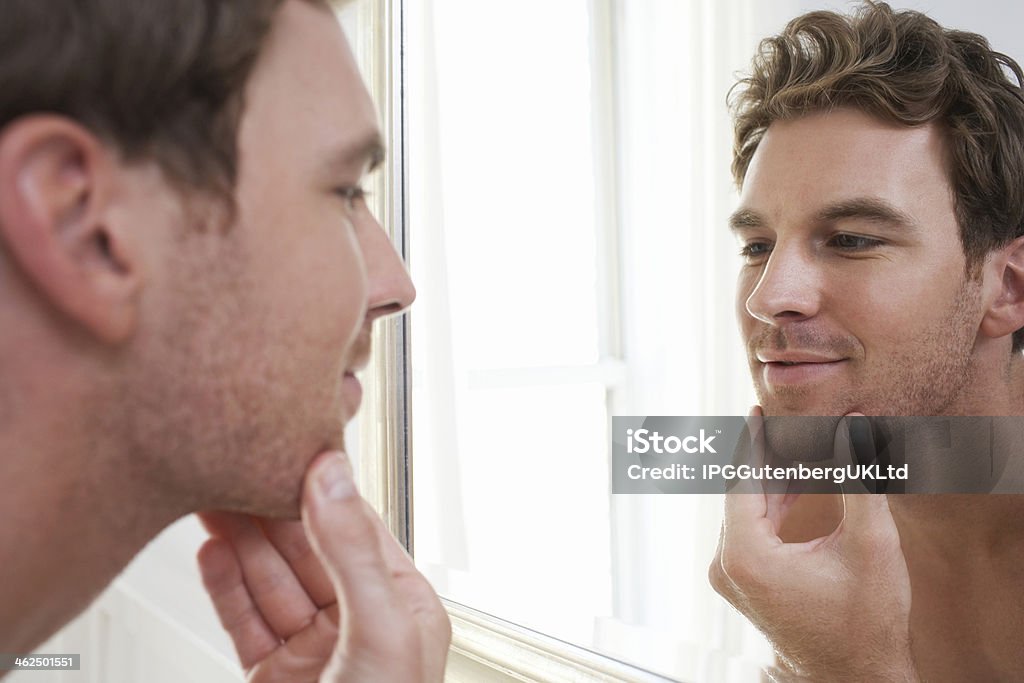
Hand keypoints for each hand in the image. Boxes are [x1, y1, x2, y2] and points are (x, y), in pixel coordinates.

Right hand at [197, 451, 450, 681]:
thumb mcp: (381, 631)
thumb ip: (352, 553)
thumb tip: (332, 478)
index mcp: (403, 605)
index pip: (358, 528)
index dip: (320, 488)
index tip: (288, 450)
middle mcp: (357, 621)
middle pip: (306, 550)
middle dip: (268, 510)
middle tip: (235, 467)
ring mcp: (313, 648)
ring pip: (269, 580)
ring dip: (239, 540)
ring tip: (212, 498)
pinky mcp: (271, 674)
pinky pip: (243, 620)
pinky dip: (224, 586)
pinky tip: (211, 551)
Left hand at [709, 407, 918, 681]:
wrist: (855, 678)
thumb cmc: (867, 621)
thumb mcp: (870, 545)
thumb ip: (858, 479)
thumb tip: (855, 425)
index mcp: (745, 554)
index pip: (743, 479)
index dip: (754, 441)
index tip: (756, 408)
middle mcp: (726, 564)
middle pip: (742, 493)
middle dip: (766, 458)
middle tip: (785, 422)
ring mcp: (730, 576)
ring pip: (746, 511)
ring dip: (771, 482)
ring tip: (796, 446)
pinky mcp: (741, 582)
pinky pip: (750, 530)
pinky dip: (771, 507)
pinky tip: (794, 483)